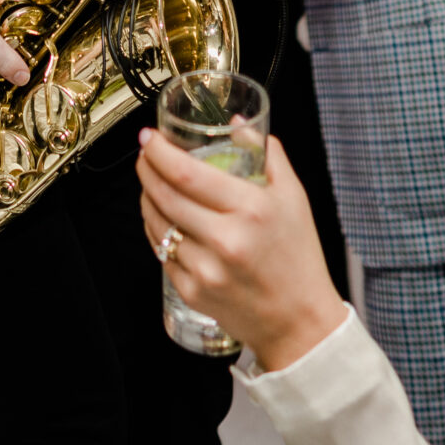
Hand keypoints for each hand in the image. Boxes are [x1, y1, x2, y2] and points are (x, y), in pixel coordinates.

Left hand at [136, 131, 347, 372]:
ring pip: (157, 224)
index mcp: (251, 209)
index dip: (159, 151)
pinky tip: (164, 219)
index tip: (149, 138)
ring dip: (147, 198)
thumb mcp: (294, 197)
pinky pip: (161, 253)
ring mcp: (206, 269)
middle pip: (164, 195)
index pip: (187, 172)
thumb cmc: (298, 256)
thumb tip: (236, 124)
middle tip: (146, 155)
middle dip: (146, 169)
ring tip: (152, 184)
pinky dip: (157, 231)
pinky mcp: (192, 292)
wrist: (299, 320)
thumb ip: (265, 154)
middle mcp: (225, 239)